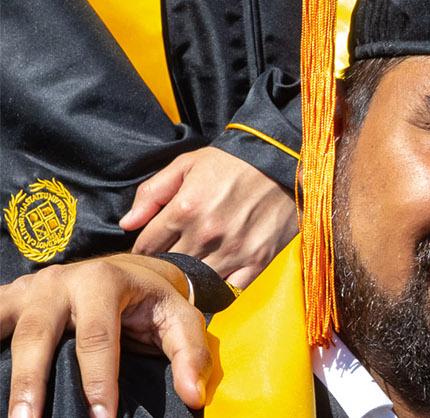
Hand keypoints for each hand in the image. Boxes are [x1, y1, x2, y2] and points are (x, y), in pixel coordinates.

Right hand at [1, 254, 209, 416]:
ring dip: (6, 373)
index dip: (99, 380)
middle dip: (32, 382)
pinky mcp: (12, 299)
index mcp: (104, 280)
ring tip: (9, 413)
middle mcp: (61, 281)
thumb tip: (193, 397)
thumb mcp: (180, 318)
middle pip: (38, 335)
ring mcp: (31, 289)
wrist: (126, 267)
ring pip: (9, 330)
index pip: (98, 337)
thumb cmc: (153, 300)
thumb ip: (190, 354)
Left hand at [120, 147, 297, 287]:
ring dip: (191, 277)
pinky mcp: (258, 260)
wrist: (282, 161)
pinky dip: (221, 287)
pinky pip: (231, 289)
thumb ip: (152, 194)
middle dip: (165, 264)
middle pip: (170, 266)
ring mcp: (233, 250)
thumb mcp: (185, 166)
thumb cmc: (231, 162)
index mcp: (183, 210)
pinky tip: (217, 277)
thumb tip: (127, 224)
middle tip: (169, 259)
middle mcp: (206, 235)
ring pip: (197, 281)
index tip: (151, 248)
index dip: (145, 249)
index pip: (147, 247)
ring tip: (192, 268)